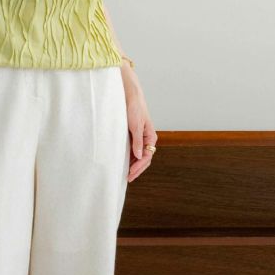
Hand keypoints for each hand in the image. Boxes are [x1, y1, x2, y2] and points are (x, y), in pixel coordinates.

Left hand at [121, 68, 156, 182]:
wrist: (129, 95)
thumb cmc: (134, 107)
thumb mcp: (135, 125)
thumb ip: (137, 141)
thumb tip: (140, 156)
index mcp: (150, 137)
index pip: (147, 156)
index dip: (139, 167)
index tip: (130, 174)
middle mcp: (146, 139)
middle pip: (144, 159)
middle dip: (137, 169)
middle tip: (127, 178)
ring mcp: (140, 138)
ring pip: (139, 156)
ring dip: (133, 165)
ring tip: (125, 174)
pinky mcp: (133, 136)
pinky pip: (133, 150)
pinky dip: (130, 158)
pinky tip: (123, 163)